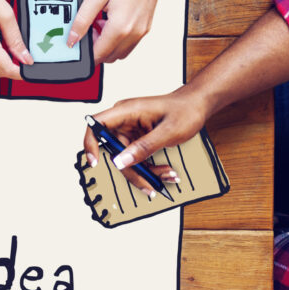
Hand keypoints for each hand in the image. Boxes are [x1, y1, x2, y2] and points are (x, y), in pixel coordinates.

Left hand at [70, 0, 164, 64]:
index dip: (85, 52)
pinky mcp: (145, 27)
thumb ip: (82, 20)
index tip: (76, 44)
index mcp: (121, 26)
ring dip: (107, 45)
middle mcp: (134, 33)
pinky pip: (129, 43)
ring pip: (120, 52)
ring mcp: (142, 31)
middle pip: (109, 57)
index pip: (99, 54)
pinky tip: (110, 21)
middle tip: (88, 29)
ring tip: (100, 23)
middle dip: (96, 48)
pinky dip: (117, 39)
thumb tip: (72, 39)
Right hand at [82, 92, 201, 192]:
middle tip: (148, 184)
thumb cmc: (185, 109)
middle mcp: (124, 121)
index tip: (95, 162)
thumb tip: (120, 161)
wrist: (197, 105)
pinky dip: (150, 167)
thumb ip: (143, 147)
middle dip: (132, 170)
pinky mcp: (138, 139)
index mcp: (126, 111)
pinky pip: (136, 157)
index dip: (91, 144)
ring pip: (126, 158)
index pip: (97, 125)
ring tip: (166, 174)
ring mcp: (131, 130)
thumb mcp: (168, 131)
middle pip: (114, 151)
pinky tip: (164, 171)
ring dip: (145, 171)